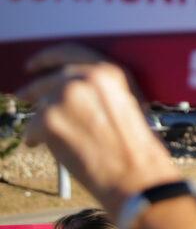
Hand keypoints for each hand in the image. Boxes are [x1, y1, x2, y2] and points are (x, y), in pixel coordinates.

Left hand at [16, 45, 182, 215]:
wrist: (137, 176)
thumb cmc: (138, 149)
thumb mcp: (128, 106)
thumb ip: (100, 92)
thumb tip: (70, 92)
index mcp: (110, 72)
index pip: (70, 52)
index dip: (47, 58)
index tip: (34, 65)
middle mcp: (85, 78)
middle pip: (48, 80)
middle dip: (34, 90)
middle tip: (24, 96)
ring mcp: (65, 97)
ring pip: (40, 105)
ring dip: (40, 121)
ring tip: (44, 136)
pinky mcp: (49, 119)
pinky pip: (32, 127)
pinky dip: (35, 138)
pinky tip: (41, 147)